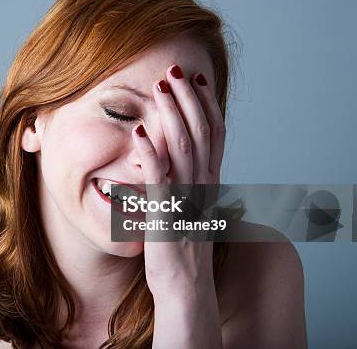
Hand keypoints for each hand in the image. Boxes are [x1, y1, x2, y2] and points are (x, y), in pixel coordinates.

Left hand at [131, 64, 225, 295]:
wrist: (186, 288)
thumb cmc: (183, 250)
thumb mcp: (190, 209)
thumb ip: (187, 183)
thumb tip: (175, 160)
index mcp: (209, 182)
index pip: (215, 134)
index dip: (206, 105)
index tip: (197, 80)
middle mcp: (203, 185)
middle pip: (201, 131)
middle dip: (188, 98)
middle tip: (176, 69)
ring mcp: (186, 198)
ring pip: (183, 146)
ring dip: (172, 113)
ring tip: (161, 85)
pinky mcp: (166, 213)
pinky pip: (159, 177)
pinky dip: (151, 151)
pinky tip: (141, 130)